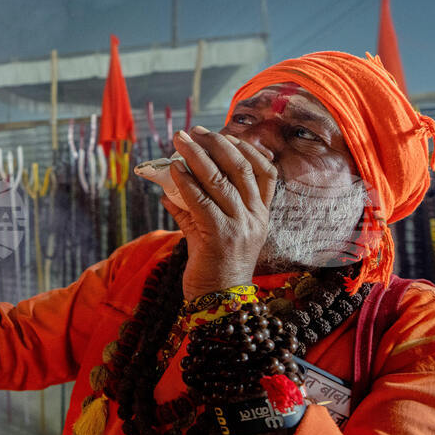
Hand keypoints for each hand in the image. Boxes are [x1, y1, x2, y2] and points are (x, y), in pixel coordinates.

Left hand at [162, 126, 276, 299]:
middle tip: (193, 131)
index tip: (224, 133)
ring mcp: (240, 226)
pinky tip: (173, 170)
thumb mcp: (211, 234)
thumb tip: (168, 190)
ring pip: (220, 180)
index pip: (266, 171)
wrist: (219, 304)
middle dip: (216, 144)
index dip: (246, 148)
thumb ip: (195, 211)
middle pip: (241, 168)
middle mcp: (256, 218)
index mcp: (262, 215)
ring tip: (179, 141)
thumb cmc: (214, 268)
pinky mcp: (219, 236)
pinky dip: (186, 182)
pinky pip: (201, 201)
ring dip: (197, 156)